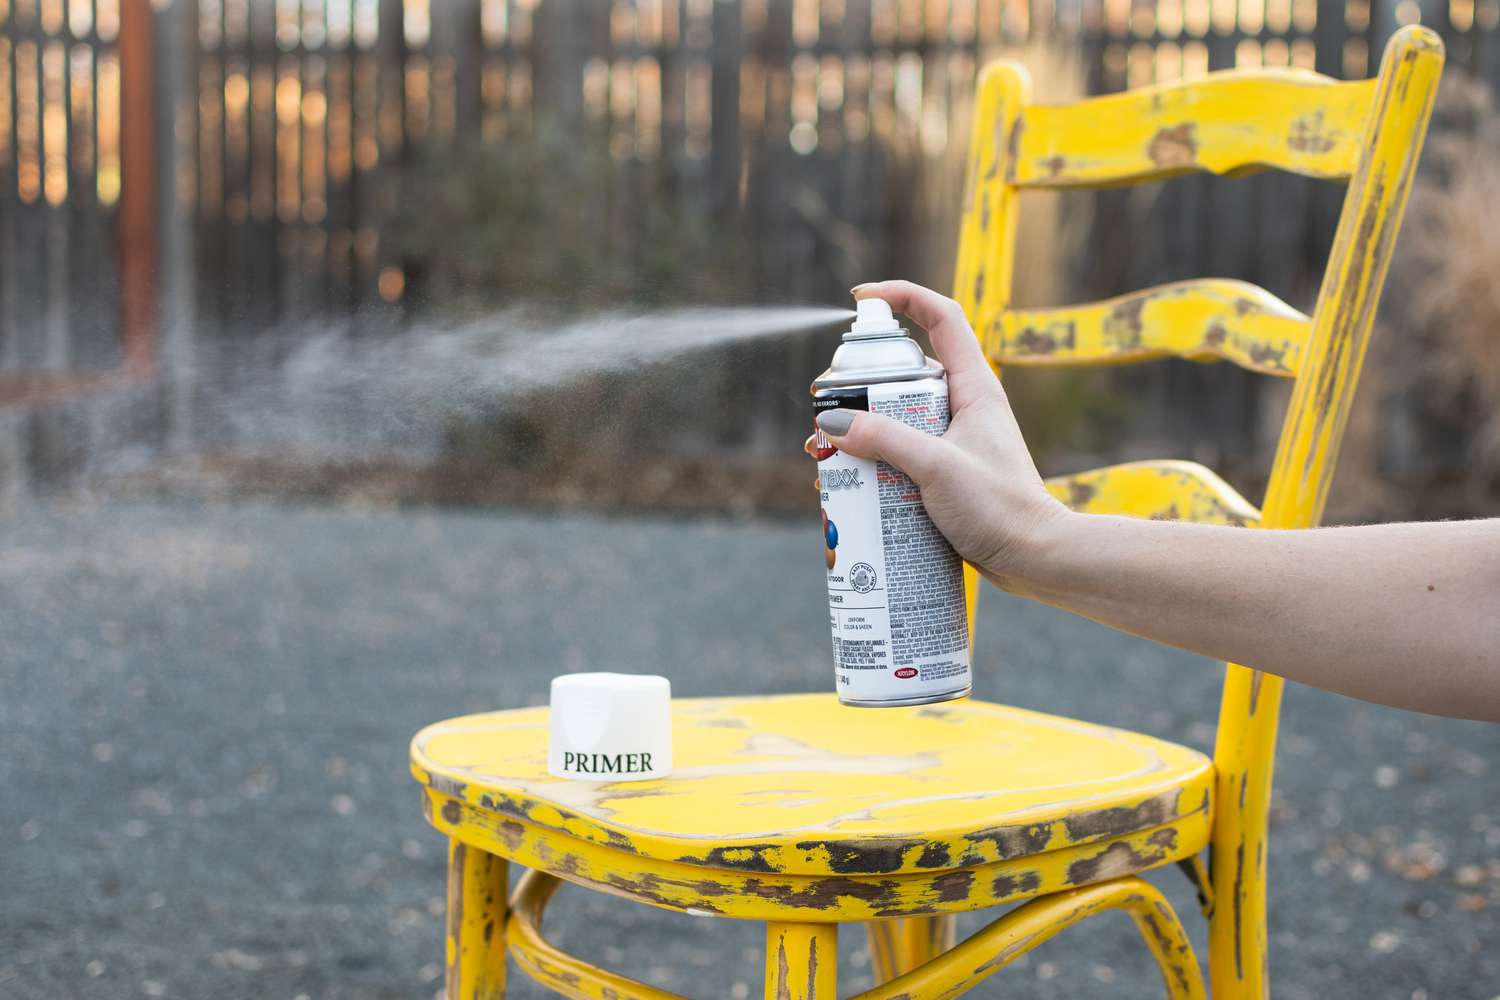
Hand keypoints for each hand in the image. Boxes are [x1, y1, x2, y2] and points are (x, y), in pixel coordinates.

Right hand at [806, 280, 1067, 587]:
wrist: (1034, 558)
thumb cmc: (1000, 509)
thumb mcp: (937, 469)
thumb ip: (885, 441)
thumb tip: (833, 423)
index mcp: (974, 387)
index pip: (941, 317)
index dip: (903, 296)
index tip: (861, 299)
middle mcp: (963, 406)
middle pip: (902, 374)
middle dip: (859, 387)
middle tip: (827, 409)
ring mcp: (953, 440)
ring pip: (895, 419)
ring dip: (859, 434)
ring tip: (828, 457)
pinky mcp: (944, 473)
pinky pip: (899, 456)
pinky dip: (871, 465)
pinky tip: (848, 488)